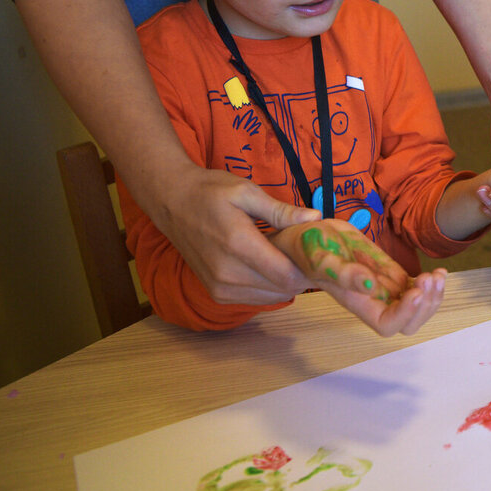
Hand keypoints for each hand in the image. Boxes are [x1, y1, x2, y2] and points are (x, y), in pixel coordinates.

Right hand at [152, 166, 319, 304]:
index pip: (286, 274)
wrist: (171, 202)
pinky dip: (269, 286)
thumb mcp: (246, 191)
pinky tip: (270, 265)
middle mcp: (227, 273)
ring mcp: (220, 287)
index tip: (318, 253)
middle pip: (283, 288)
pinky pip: (255, 298)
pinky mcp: (217, 294)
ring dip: (286, 281)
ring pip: (271, 297)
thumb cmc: (210, 192)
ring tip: (287, 256)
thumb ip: (281, 211)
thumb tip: (314, 218)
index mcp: (238, 245)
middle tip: (307, 253)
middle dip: (301, 274)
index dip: (308, 268)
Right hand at [282, 219, 446, 335]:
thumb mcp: (320, 255)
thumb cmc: (308, 247)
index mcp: (356, 302)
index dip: (404, 314)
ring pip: (418, 307)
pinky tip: (439, 271)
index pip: (386, 325)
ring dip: (433, 294)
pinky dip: (432, 283)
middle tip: (429, 278)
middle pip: (408, 322)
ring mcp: (385, 288)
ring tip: (437, 274)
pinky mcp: (392, 274)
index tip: (414, 291)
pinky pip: (418, 287)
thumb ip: (343, 273)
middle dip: (425, 305)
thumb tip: (370, 285)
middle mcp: (374, 300)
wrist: (310, 234)